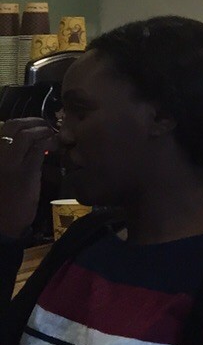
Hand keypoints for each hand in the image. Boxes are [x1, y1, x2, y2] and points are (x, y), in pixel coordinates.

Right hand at [0, 118, 57, 239]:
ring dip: (43, 131)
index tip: (35, 126)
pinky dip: (50, 141)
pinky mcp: (24, 170)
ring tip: (52, 137)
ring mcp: (8, 161)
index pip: (4, 127)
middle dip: (33, 122)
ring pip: (26, 133)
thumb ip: (11, 155)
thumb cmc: (3, 198)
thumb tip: (28, 139)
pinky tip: (56, 147)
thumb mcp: (3, 172)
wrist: (2, 222)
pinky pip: (39, 147)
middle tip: (46, 127)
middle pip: (14, 125)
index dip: (23, 123)